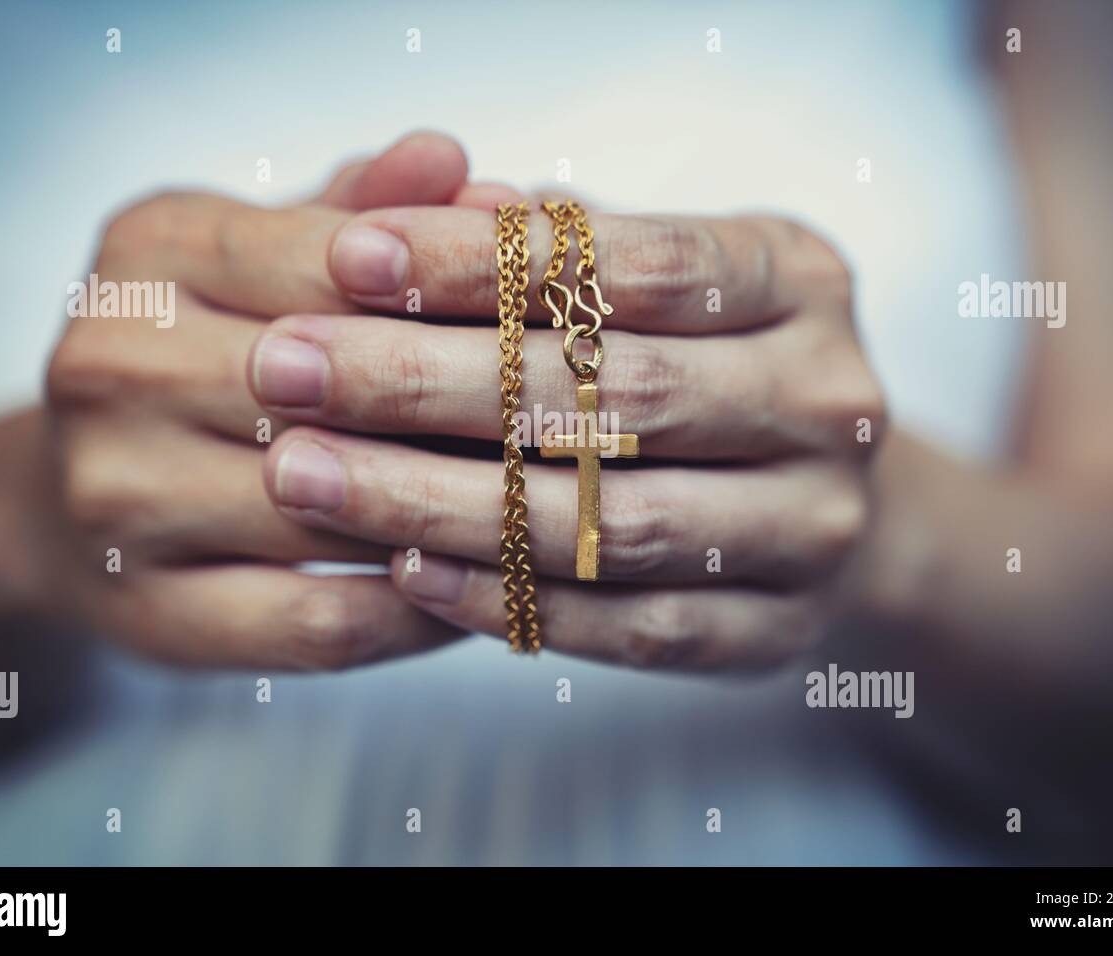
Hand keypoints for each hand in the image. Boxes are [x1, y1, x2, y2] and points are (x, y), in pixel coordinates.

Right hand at [35, 133, 519, 668]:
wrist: (70, 499)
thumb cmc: (207, 357)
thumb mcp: (268, 259)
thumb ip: (364, 213)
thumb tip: (460, 166)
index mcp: (153, 253)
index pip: (337, 264)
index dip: (462, 298)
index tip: (562, 320)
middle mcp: (112, 365)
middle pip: (336, 390)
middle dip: (470, 412)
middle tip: (583, 426)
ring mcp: (118, 498)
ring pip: (340, 512)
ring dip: (460, 515)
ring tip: (555, 507)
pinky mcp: (151, 612)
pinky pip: (324, 623)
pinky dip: (421, 610)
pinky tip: (481, 583)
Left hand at [247, 207, 885, 670]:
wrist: (816, 496)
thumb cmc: (699, 355)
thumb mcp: (647, 274)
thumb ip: (549, 243)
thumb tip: (418, 201)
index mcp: (799, 281)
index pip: (640, 264)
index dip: (490, 261)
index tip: (350, 257)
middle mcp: (827, 402)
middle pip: (618, 396)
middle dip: (430, 382)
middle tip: (284, 372)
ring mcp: (813, 528)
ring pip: (612, 526)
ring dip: (443, 503)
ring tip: (307, 476)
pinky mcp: (773, 631)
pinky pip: (628, 628)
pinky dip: (511, 602)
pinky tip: (404, 572)